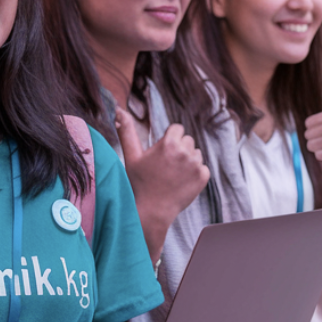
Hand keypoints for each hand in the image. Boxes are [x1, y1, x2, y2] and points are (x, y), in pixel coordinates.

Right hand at [116, 110, 209, 249]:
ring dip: (187, 160)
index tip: (163, 152)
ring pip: (195, 154)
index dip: (169, 139)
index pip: (178, 129)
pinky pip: (202, 168)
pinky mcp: (203, 177)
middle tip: (166, 165)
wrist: (153, 210)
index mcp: (169, 143)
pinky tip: (181, 182)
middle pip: (187, 140)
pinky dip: (195, 174)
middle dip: (179, 149)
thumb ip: (127, 131)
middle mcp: (185, 151)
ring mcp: (196, 164)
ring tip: (173, 174)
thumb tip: (118, 111)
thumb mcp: (131, 156)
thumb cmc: (139, 182)